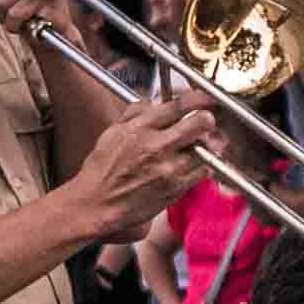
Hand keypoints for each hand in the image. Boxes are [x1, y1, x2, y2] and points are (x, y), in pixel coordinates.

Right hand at [73, 89, 213, 225]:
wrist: (96, 205)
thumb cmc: (101, 172)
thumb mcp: (110, 134)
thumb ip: (133, 114)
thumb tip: (151, 102)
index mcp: (139, 129)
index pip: (178, 106)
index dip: (198, 98)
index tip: (205, 99)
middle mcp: (156, 146)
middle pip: (200, 123)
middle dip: (207, 119)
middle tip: (207, 120)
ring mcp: (169, 168)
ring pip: (206, 147)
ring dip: (207, 143)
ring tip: (201, 144)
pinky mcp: (176, 188)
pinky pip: (204, 171)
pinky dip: (203, 165)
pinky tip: (193, 164)